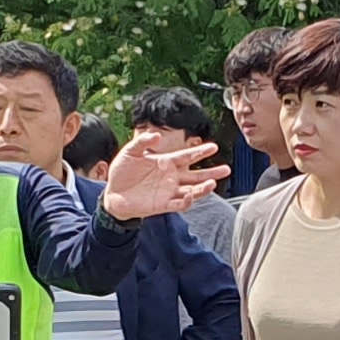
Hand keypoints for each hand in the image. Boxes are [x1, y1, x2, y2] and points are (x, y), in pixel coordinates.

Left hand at [98, 131, 228, 220]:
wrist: (112, 193)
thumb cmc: (122, 172)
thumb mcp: (130, 152)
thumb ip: (142, 142)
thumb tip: (156, 135)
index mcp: (166, 163)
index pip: (187, 156)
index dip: (200, 152)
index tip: (214, 147)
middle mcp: (172, 178)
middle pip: (196, 175)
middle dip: (212, 172)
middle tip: (226, 169)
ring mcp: (169, 192)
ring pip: (192, 190)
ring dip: (203, 188)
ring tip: (213, 183)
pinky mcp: (163, 205)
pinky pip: (179, 204)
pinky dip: (187, 201)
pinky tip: (191, 194)